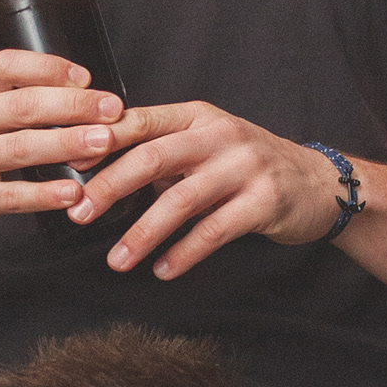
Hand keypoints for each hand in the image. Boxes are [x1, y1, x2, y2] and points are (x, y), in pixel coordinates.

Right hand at [0, 52, 125, 264]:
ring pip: (20, 148)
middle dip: (74, 105)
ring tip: (106, 143)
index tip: (86, 76)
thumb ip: (3, 102)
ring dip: (68, 144)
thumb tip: (73, 92)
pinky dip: (46, 193)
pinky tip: (73, 192)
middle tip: (114, 110)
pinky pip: (11, 196)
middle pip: (21, 106)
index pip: (4, 65)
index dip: (48, 67)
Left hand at [64, 101, 344, 279]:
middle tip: (80, 214)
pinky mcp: (264, 201)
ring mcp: (245, 167)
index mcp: (196, 116)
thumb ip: (160, 152)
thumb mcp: (205, 145)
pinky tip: (163, 269)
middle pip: (153, 157)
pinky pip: (214, 231)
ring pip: (181, 200)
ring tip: (117, 260)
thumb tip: (94, 171)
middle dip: (110, 187)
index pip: (140, 121)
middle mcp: (220, 134)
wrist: (318, 183)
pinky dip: (184, 253)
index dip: (101, 141)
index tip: (68, 164)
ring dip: (143, 234)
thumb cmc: (247, 166)